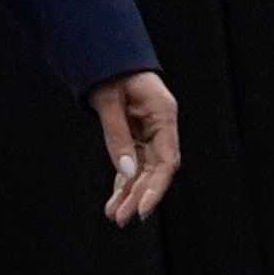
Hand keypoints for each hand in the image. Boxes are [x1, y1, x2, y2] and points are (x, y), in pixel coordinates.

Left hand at [92, 72, 182, 226]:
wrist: (106, 56)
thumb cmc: (110, 72)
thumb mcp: (109, 101)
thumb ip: (118, 136)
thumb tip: (127, 173)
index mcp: (164, 114)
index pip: (167, 161)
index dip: (156, 188)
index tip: (142, 210)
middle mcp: (161, 127)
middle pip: (156, 170)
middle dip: (139, 196)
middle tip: (122, 219)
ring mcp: (150, 132)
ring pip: (144, 170)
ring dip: (130, 193)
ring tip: (115, 216)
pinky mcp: (138, 135)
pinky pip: (134, 163)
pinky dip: (124, 182)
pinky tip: (115, 201)